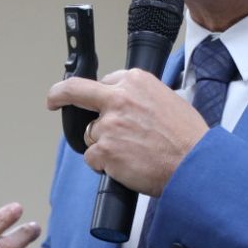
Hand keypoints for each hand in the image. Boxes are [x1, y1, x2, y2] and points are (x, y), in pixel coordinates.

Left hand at [46, 70, 207, 194]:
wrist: (193, 165)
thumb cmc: (187, 138)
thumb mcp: (168, 100)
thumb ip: (141, 99)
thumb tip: (129, 107)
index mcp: (135, 81)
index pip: (105, 81)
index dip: (103, 95)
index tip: (90, 95)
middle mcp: (118, 98)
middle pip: (75, 92)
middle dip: (59, 95)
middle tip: (53, 100)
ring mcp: (108, 125)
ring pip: (90, 134)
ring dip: (103, 145)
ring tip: (131, 153)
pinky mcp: (103, 150)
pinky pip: (92, 158)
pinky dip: (104, 165)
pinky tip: (126, 166)